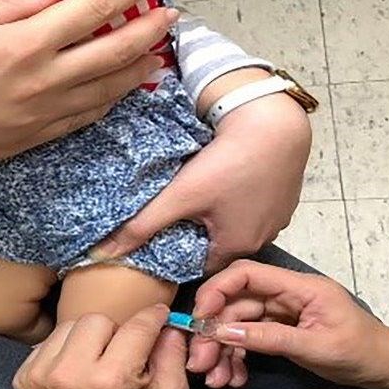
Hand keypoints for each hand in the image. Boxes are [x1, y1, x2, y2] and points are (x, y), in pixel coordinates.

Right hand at [0, 0, 176, 173]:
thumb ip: (11, 7)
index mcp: (18, 47)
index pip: (89, 13)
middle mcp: (36, 86)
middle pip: (108, 57)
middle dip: (145, 35)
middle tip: (168, 19)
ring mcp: (33, 122)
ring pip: (101, 97)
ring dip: (133, 75)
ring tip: (153, 60)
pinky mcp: (22, 145)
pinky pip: (76, 125)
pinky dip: (103, 107)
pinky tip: (113, 98)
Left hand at [13, 306, 188, 388]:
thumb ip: (173, 352)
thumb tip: (168, 322)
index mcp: (111, 379)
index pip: (136, 326)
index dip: (152, 317)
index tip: (157, 315)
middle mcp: (71, 374)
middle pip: (96, 319)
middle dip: (113, 333)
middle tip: (119, 357)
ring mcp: (43, 376)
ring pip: (69, 327)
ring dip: (85, 340)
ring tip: (96, 365)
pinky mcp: (25, 378)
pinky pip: (47, 343)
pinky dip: (64, 352)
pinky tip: (76, 373)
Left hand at [91, 78, 311, 271]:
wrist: (275, 123)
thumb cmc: (229, 163)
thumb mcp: (179, 196)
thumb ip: (141, 227)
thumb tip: (104, 253)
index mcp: (236, 248)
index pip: (197, 266)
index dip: (174, 252)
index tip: (158, 235)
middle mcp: (261, 239)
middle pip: (216, 246)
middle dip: (194, 233)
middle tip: (174, 211)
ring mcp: (277, 217)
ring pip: (235, 224)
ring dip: (215, 214)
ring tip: (198, 193)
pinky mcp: (284, 195)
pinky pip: (252, 205)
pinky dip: (235, 198)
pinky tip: (224, 179)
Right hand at [189, 260, 388, 388]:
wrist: (384, 369)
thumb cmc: (361, 352)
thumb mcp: (316, 347)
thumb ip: (270, 338)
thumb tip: (224, 332)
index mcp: (298, 287)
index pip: (247, 275)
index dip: (217, 290)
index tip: (199, 318)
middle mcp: (284, 295)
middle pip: (235, 303)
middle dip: (213, 331)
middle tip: (199, 361)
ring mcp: (279, 313)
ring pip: (237, 325)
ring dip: (221, 350)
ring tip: (215, 377)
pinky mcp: (277, 330)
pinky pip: (248, 340)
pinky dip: (236, 358)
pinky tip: (232, 376)